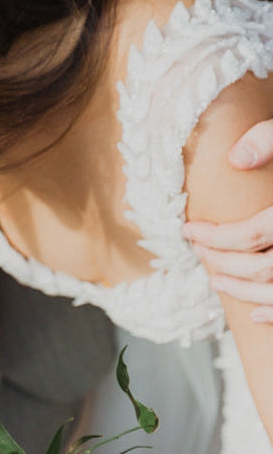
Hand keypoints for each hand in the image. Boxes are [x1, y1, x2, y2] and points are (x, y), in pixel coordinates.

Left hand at [184, 119, 272, 315]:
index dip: (215, 236)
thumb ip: (270, 138)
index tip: (189, 229)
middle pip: (264, 268)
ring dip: (243, 291)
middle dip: (223, 263)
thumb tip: (235, 158)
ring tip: (214, 280)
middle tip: (196, 250)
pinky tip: (255, 314)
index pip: (253, 234)